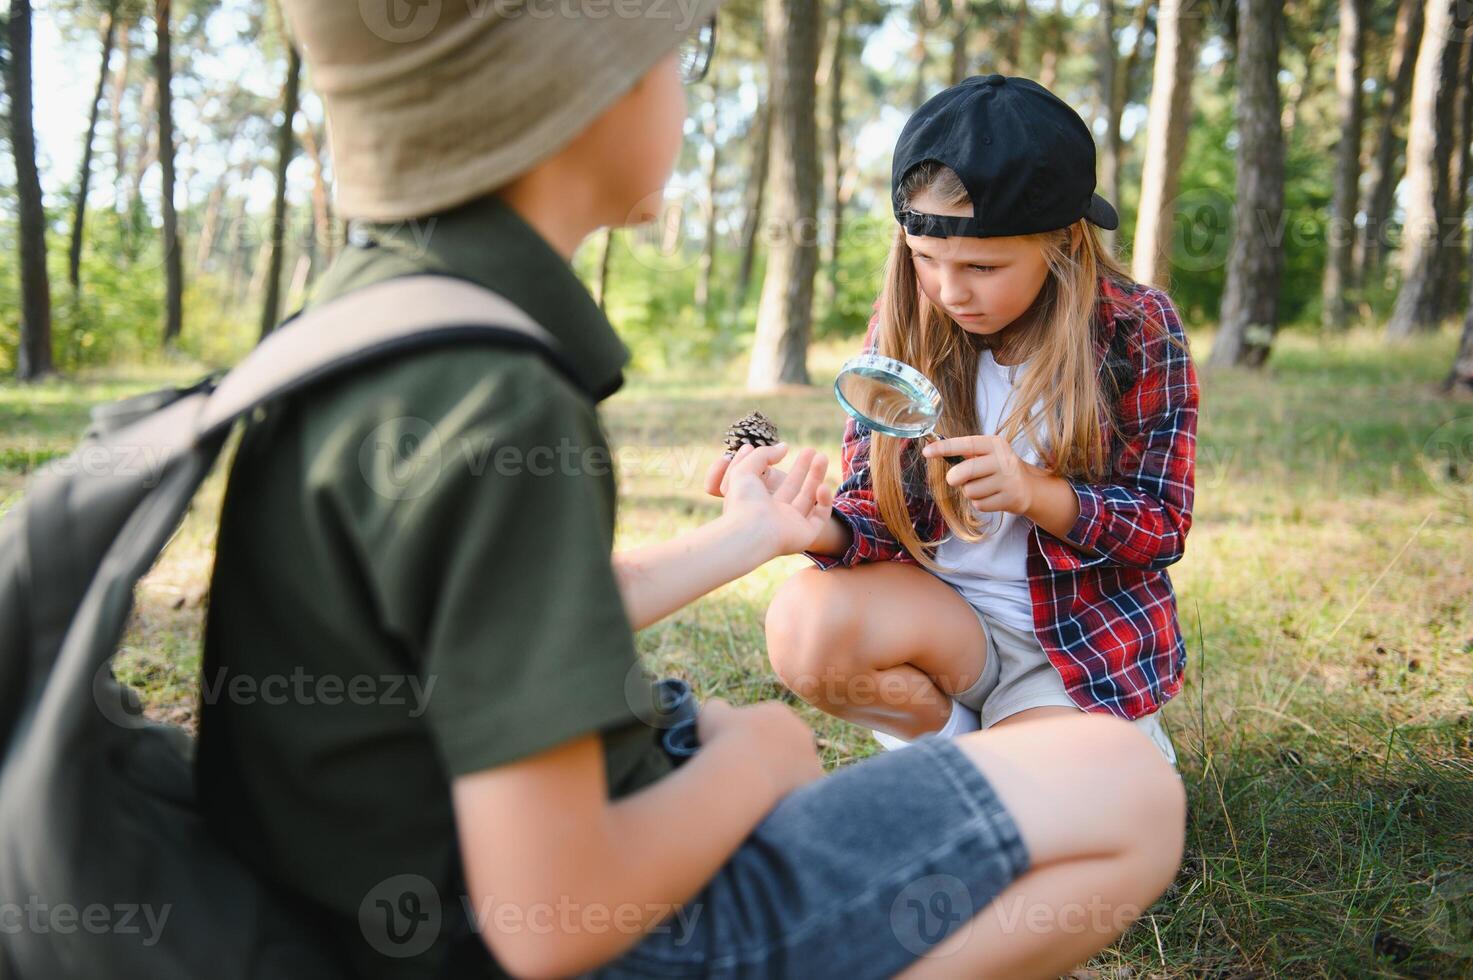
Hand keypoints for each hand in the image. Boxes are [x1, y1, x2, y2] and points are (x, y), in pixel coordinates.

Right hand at [696, 697, 822, 796]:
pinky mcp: (814, 778)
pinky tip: (776, 801)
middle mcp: (800, 730)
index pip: (769, 724)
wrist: (741, 771)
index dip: (754, 738)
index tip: (739, 753)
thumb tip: (718, 710)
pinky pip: (805, 787)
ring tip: (762, 790)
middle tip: (752, 772)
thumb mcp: (710, 714)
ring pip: (798, 765)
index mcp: (778, 712)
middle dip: (773, 755)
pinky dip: (793, 793)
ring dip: (785, 774)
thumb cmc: (723, 740)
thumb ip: (717, 708)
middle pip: (787, 743)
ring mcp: (810, 754)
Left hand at [714, 443, 833, 557]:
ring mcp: (791, 525)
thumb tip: (784, 447)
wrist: (752, 533)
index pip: (769, 481)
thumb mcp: (745, 469)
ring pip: (808, 499)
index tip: (783, 448)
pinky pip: (820, 517)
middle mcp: (774, 514)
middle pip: (793, 487)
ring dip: (816, 477)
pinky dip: (825, 501)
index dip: (776, 464)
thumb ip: (763, 454)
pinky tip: (822, 487)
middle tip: (811, 450)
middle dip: (803, 468)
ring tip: (822, 456)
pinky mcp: (806, 534)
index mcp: (756, 502)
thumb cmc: (744, 501)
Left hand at [923, 435, 1039, 515]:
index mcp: (995, 444)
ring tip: (983, 487)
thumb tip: (932, 448)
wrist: (1028, 487)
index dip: (945, 448)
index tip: (927, 451)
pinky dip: (980, 503)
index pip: (966, 443)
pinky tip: (991, 496)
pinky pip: (979, 505)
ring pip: (970, 491)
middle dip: (954, 478)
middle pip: (964, 471)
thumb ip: (964, 452)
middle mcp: (1003, 459)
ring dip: (970, 492)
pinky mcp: (1010, 499)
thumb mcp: (986, 454)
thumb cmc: (998, 468)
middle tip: (955, 479)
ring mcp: (1008, 480)